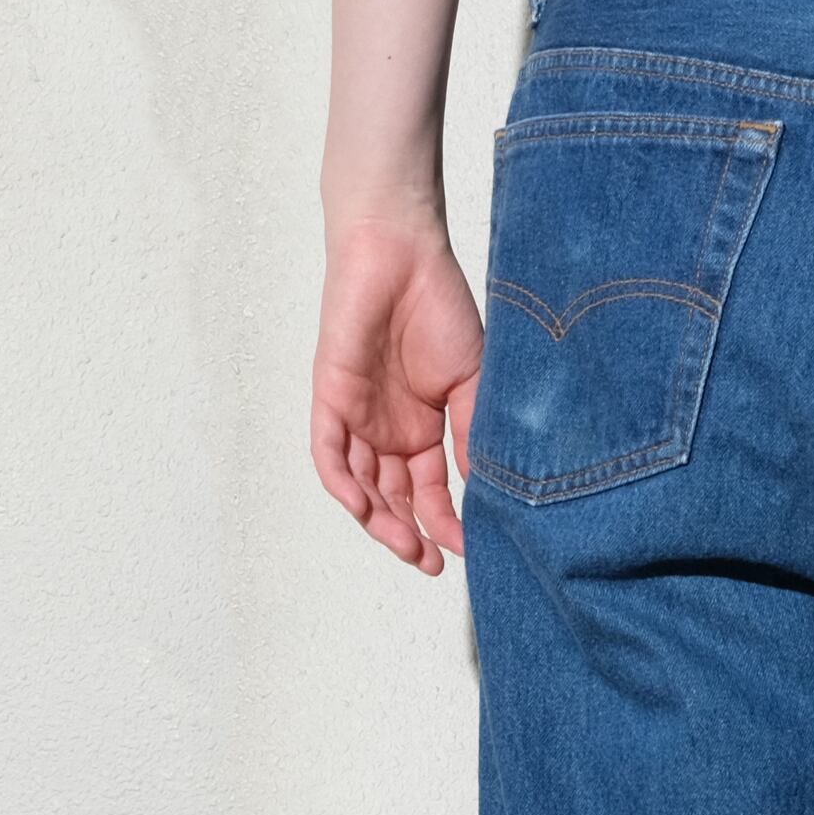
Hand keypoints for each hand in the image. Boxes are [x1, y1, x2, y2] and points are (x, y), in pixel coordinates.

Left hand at [311, 215, 483, 575]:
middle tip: (431, 563)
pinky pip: (329, 452)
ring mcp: (357, 417)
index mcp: (422, 431)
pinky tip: (364, 508)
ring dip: (380, 521)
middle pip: (393, 500)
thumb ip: (472, 437)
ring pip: (361, 486)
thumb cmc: (439, 307)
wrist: (402, 251)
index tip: (467, 550)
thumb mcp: (471, 384)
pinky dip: (343, 483)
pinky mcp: (331, 396)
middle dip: (410, 536)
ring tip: (407, 547)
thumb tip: (484, 494)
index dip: (446, 525)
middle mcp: (387, 431)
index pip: (430, 494)